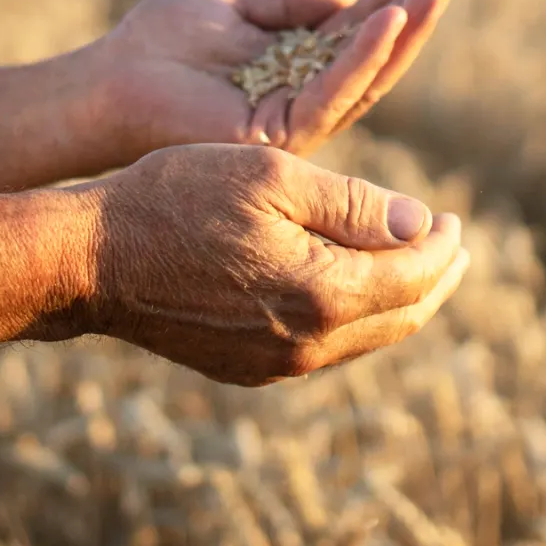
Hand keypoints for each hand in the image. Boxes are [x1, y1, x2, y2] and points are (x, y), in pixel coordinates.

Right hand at [65, 144, 468, 385]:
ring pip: (366, 338)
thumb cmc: (177, 198)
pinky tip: (350, 287)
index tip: (454, 217)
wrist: (91, 260)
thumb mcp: (273, 177)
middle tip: (453, 246)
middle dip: (435, 279)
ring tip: (413, 265)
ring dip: (398, 300)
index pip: (415, 276)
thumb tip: (422, 225)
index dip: (443, 245)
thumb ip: (355, 204)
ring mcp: (275, 365)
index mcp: (323, 294)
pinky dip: (354, 316)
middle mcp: (307, 345)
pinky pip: (324, 348)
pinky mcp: (247, 368)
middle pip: (401, 318)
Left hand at [96, 0, 462, 157]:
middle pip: (376, 55)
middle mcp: (305, 96)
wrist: (107, 81)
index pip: (359, 28)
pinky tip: (388, 19)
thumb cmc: (159, 42)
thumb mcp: (233, 3)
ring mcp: (296, 120)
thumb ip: (289, 0)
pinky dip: (363, 56)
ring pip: (367, 76)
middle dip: (416, 12)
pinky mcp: (279, 134)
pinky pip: (332, 92)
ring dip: (405, 29)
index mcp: (297, 65)